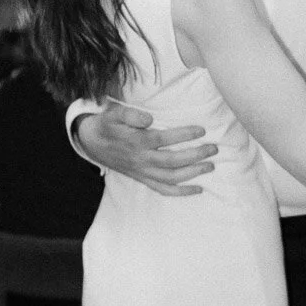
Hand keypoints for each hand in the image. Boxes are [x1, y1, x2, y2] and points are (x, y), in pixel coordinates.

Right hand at [77, 102, 216, 196]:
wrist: (92, 143)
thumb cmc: (109, 125)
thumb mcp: (115, 113)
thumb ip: (131, 114)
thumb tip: (149, 118)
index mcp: (136, 142)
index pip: (163, 139)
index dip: (184, 135)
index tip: (201, 129)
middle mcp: (141, 160)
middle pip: (172, 161)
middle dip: (195, 156)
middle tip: (213, 149)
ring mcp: (143, 172)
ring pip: (171, 178)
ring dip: (193, 173)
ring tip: (210, 166)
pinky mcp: (143, 179)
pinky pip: (164, 189)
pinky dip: (181, 192)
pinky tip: (198, 188)